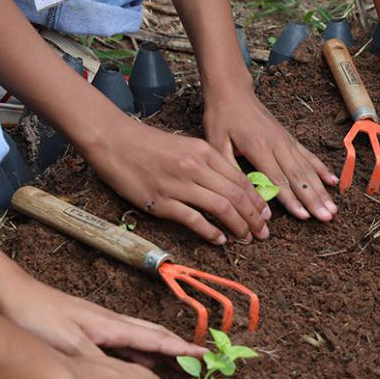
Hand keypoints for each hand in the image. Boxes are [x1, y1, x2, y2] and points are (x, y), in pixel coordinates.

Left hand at [0, 274, 206, 361]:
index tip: (205, 356)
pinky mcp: (83, 328)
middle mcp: (110, 323)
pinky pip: (120, 341)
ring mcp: (97, 324)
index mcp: (111, 327)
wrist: (6, 295)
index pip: (156, 339)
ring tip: (171, 365)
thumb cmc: (36, 317)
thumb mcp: (68, 346)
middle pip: (152, 334)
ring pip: (137, 337)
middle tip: (196, 359)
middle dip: (176, 347)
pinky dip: (135, 352)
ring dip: (157, 350)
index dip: (181, 349)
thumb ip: (101, 362)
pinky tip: (132, 363)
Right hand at [83, 118, 269, 243]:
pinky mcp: (161, 200)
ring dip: (238, 226)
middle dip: (254, 218)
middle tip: (262, 232)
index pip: (241, 180)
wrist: (113, 139)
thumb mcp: (187, 146)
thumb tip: (233, 188)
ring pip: (220, 208)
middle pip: (236, 196)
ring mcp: (178, 184)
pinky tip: (220, 239)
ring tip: (246, 237)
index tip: (266, 215)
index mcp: (204, 152)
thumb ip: (210, 164)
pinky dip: (211, 232)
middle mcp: (195, 167)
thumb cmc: (149, 144)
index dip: (258, 201)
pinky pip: (193, 219)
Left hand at [204, 88, 338, 221]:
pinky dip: (321, 169)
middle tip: (327, 218)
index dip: (292, 200)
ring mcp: (287, 140)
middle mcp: (278, 144)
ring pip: (307, 169)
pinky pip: (309, 156)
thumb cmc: (221, 118)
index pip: (278, 179)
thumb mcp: (216, 144)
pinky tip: (332, 182)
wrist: (233, 91)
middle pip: (299, 177)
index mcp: (258, 146)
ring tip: (333, 208)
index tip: (304, 216)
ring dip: (321, 190)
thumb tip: (246, 196)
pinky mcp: (290, 138)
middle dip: (314, 200)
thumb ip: (231, 169)